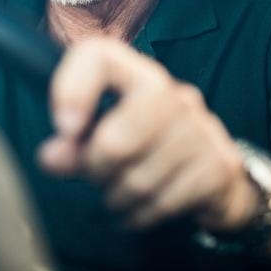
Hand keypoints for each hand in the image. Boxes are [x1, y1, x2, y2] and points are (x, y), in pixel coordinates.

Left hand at [38, 37, 260, 231]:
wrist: (213, 176)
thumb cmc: (144, 147)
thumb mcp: (102, 138)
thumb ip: (71, 145)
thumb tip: (50, 157)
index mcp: (139, 74)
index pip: (99, 56)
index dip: (72, 89)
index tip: (63, 128)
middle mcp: (175, 94)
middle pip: (116, 139)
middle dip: (96, 169)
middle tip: (96, 175)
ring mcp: (202, 128)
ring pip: (139, 178)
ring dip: (118, 197)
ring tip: (119, 193)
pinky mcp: (220, 165)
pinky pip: (165, 202)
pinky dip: (142, 214)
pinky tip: (139, 209)